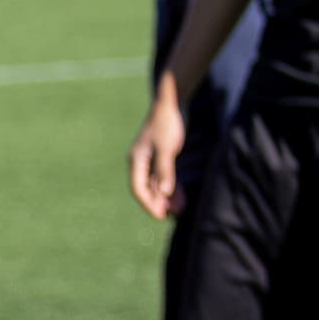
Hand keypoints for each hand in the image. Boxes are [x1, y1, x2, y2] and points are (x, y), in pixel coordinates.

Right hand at [127, 94, 187, 221]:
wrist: (171, 104)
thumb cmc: (167, 124)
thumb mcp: (167, 149)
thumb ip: (165, 171)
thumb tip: (164, 193)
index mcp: (136, 161)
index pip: (138, 188)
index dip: (148, 204)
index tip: (161, 215)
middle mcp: (141, 163)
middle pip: (147, 189)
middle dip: (159, 203)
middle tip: (173, 215)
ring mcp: (151, 160)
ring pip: (156, 184)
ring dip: (167, 197)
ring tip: (180, 209)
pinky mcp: (161, 157)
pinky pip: (164, 177)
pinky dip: (172, 187)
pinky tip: (181, 196)